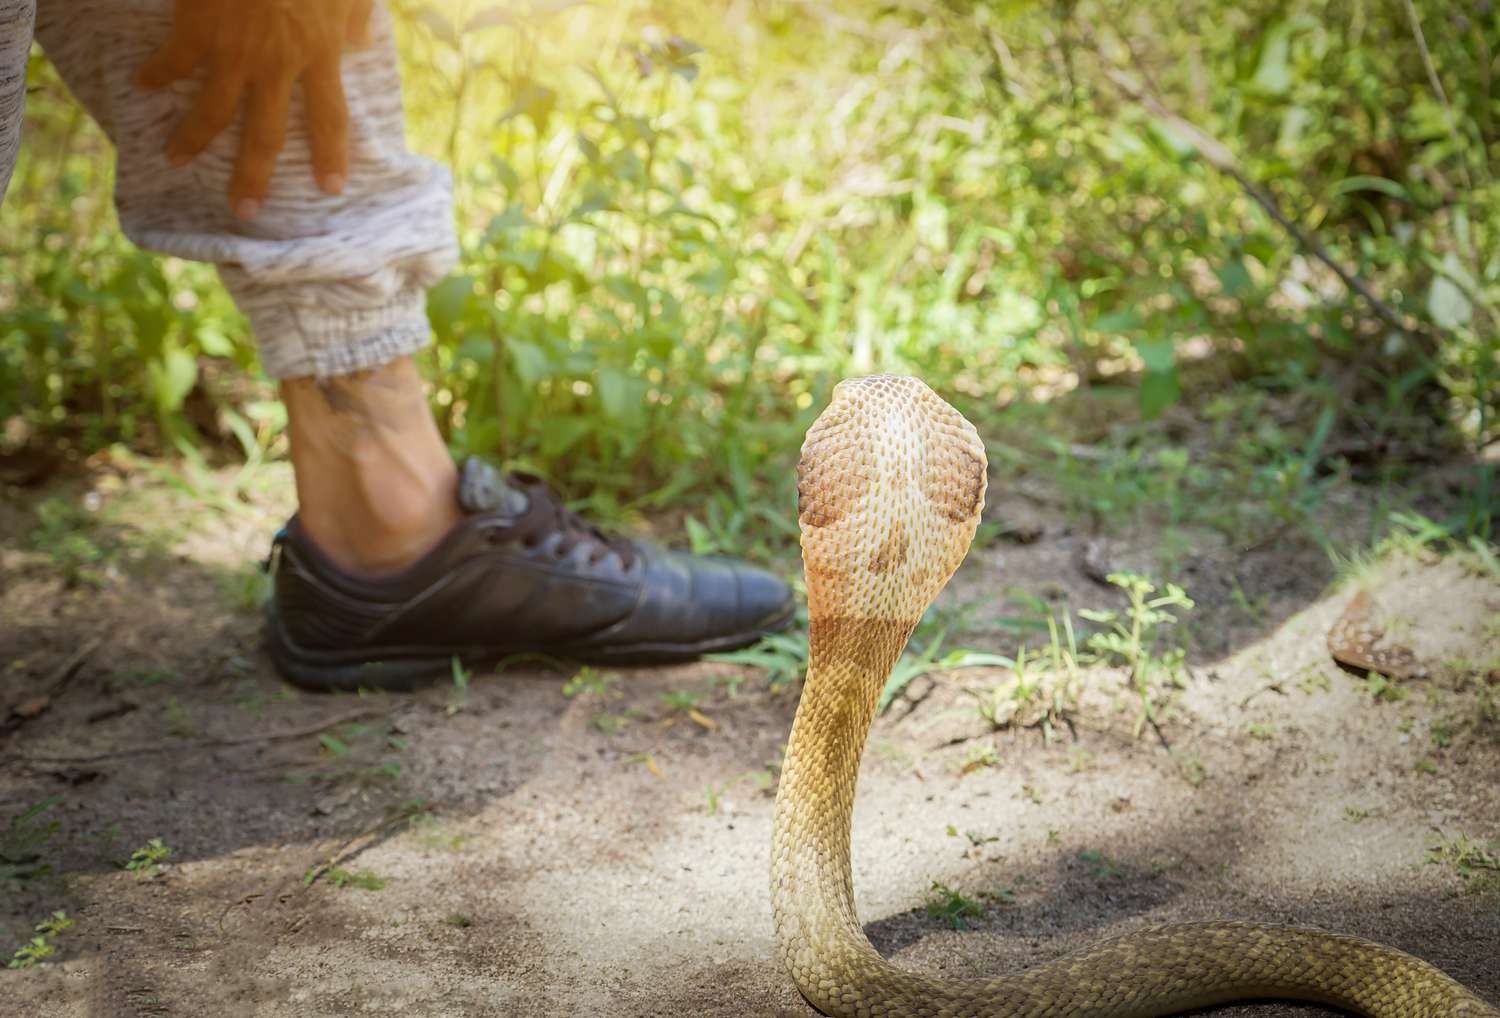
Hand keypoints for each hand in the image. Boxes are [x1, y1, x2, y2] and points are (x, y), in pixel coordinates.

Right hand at [136, 0, 374, 219]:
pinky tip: (143, 86)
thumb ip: (357, 16)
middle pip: (267, 134)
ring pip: (213, 111)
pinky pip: (173, 61)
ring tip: (174, 160)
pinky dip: (156, 74)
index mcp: (320, 53)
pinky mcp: (197, 28)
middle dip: (255, 176)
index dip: (332, 155)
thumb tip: (361, 43)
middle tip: (245, 212)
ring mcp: (234, 50)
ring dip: (192, 140)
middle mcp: (278, 64)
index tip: (332, 189)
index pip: (331, 117)